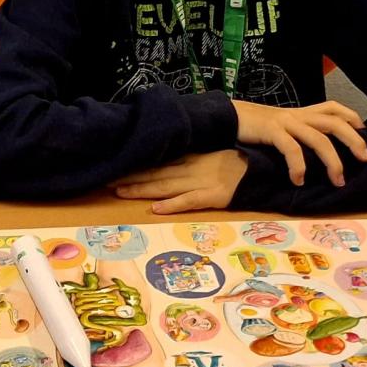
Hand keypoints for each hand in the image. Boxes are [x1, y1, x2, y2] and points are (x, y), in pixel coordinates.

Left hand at [113, 150, 247, 212]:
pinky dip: (172, 205)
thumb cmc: (236, 162)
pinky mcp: (214, 197)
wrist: (261, 168)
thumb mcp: (208, 157)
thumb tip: (164, 165)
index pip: (155, 163)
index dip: (133, 167)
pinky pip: (190, 201)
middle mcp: (190, 170)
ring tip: (121, 192)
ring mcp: (201, 183)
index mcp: (188, 159)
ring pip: (166, 187)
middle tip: (105, 181)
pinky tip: (156, 209)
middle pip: (155, 174)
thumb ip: (188, 161)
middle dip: (130, 178)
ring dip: (143, 190)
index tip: (113, 168)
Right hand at [231, 99, 366, 186]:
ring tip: (337, 181)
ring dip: (332, 161)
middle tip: (365, 160)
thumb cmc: (255, 126)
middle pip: (334, 122)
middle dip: (354, 141)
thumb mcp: (281, 125)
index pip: (333, 108)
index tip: (364, 134)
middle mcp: (297, 115)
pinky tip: (299, 180)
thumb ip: (299, 133)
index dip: (352, 118)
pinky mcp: (272, 130)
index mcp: (301, 113)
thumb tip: (318, 154)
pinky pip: (292, 148)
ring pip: (319, 138)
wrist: (227, 116)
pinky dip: (299, 166)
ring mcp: (285, 122)